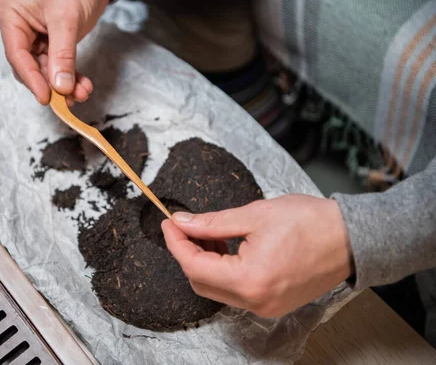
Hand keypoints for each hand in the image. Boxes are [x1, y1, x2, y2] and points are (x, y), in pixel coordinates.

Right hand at [0, 0, 110, 104]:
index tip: (46, 98)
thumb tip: (60, 87)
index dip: (32, 80)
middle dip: (51, 84)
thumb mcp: (66, 19)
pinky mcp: (51, 43)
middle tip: (68, 100)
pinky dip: (70, 77)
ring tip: (82, 93)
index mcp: (11, 17)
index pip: (17, 56)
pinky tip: (83, 85)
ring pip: (46, 71)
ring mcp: (35, 38)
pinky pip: (58, 66)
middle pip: (30, 67)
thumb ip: (62, 55)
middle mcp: (19, 29)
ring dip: (64, 84)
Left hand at [161, 194, 353, 317]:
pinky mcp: (273, 304)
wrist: (352, 238)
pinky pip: (236, 292)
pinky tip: (225, 248)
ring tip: (208, 234)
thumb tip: (183, 223)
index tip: (169, 224)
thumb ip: (212, 223)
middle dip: (187, 253)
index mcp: (249, 279)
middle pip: (201, 282)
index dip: (176, 243)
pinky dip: (224, 272)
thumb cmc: (310, 222)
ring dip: (205, 262)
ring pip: (217, 289)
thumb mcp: (254, 215)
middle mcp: (255, 301)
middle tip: (186, 227)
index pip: (194, 266)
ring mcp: (265, 307)